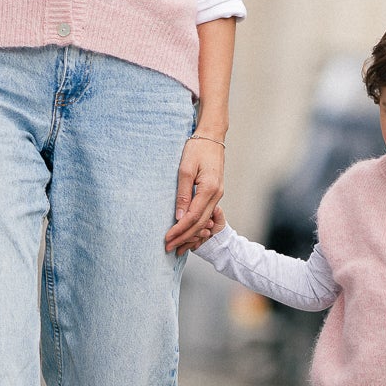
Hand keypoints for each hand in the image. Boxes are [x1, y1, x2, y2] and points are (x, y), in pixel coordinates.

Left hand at [164, 134, 224, 254]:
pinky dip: (196, 226)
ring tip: (177, 246)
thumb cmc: (197, 149)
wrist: (212, 136)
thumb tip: (179, 216)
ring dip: (190, 234)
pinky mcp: (215, 193)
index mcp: (209, 189)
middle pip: (200, 223)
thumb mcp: (185, 169)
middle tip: (169, 249)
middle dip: (184, 237)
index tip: (167, 239)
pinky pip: (206, 214)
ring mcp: (218, 195)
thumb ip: (183, 193)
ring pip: (204, 221)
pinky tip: (188, 233)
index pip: (193, 217)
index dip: (180, 230)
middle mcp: (217, 195)